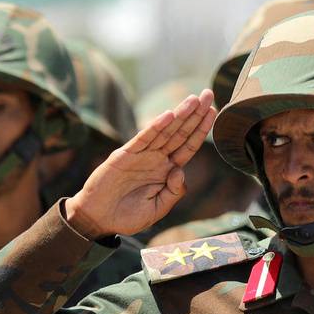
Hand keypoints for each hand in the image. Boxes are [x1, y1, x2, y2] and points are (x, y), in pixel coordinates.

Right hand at [66, 89, 217, 239]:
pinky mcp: (125, 155)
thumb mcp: (157, 209)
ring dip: (180, 114)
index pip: (189, 146)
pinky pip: (143, 138)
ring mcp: (141, 155)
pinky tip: (168, 115)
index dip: (201, 129)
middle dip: (195, 114)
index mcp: (167, 171)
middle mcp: (156, 158)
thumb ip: (173, 192)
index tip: (214, 112)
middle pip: (180, 132)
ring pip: (165, 131)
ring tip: (194, 99)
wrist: (99, 219)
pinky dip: (155, 127)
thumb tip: (180, 170)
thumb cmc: (129, 216)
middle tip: (209, 94)